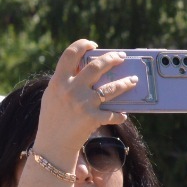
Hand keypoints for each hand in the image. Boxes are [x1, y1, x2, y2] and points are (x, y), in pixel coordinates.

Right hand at [33, 41, 139, 163]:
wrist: (53, 142)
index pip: (69, 55)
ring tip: (134, 80)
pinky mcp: (93, 118)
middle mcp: (71, 89)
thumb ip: (66, 81)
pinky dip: (120, 115)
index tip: (93, 44)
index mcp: (59, 81)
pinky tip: (123, 114)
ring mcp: (83, 103)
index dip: (82, 46)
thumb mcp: (54, 95)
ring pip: (111, 88)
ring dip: (126, 83)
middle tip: (121, 57)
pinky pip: (113, 114)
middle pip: (96, 67)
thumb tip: (83, 68)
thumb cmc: (54, 116)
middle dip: (111, 59)